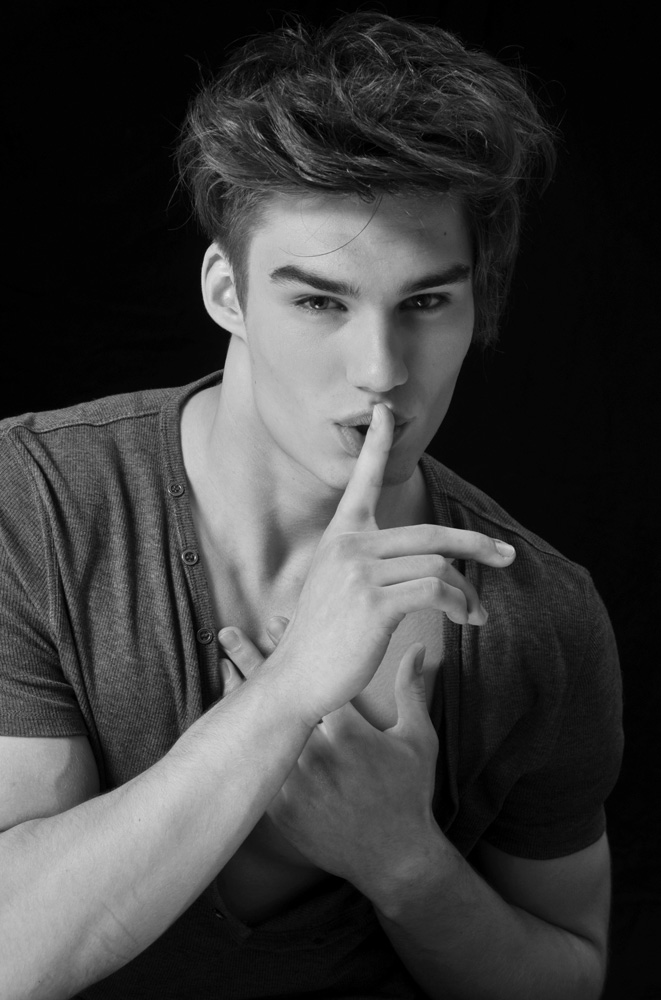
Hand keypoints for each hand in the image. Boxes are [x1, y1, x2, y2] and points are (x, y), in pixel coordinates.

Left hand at [218, 623, 439, 903]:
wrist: (395, 859)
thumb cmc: (411, 796)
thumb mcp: (419, 740)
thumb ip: (412, 690)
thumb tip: (416, 648)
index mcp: (349, 733)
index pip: (314, 678)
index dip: (291, 648)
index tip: (274, 620)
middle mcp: (316, 754)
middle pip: (277, 700)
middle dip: (251, 661)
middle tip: (227, 634)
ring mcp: (295, 784)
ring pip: (261, 733)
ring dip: (240, 698)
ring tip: (221, 666)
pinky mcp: (282, 810)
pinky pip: (255, 768)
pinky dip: (243, 741)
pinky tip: (229, 723)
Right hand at [251, 403, 515, 726]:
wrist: (296, 677)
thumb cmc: (324, 637)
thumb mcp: (340, 588)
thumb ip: (375, 565)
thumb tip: (435, 567)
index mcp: (341, 535)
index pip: (361, 480)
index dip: (375, 444)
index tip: (384, 412)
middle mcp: (349, 545)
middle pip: (430, 533)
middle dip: (475, 544)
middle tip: (506, 555)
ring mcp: (360, 572)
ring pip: (437, 566)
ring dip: (466, 593)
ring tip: (475, 615)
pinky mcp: (374, 602)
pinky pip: (434, 590)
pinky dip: (459, 605)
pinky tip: (464, 620)